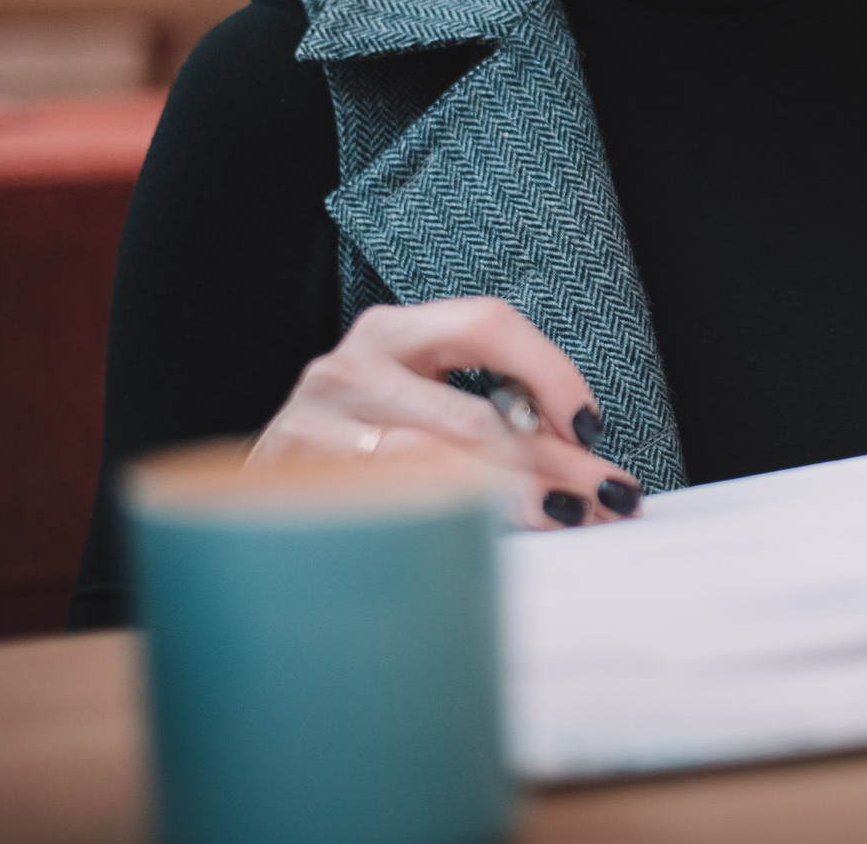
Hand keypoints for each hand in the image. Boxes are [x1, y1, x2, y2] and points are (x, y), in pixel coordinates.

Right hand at [251, 296, 641, 527]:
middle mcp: (352, 366)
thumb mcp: (425, 406)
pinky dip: (443, 526)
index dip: (550, 371)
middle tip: (607, 494)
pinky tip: (481, 542)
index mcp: (396, 332)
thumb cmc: (364, 451)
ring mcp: (316, 424)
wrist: (259, 505)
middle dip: (552, 460)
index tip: (592, 427)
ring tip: (562, 519)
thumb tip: (586, 469)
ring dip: (510, 499)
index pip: (489, 324)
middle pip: (473, 413)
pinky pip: (384, 508)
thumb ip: (493, 417)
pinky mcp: (293, 482)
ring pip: (432, 465)